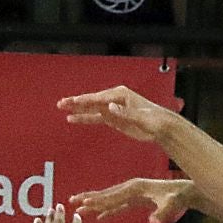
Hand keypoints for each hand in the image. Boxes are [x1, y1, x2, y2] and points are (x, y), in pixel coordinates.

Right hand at [58, 85, 183, 143]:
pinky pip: (95, 118)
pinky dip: (84, 118)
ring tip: (62, 108)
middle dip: (76, 102)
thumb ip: (125, 113)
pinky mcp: (113, 119)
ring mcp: (112, 109)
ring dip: (77, 109)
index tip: (72, 102)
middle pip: (91, 100)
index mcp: (121, 95)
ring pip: (91, 108)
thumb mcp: (141, 117)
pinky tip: (72, 119)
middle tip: (60, 103)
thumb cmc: (155, 120)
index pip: (98, 98)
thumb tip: (109, 107)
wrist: (162, 127)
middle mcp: (114, 99)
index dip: (84, 100)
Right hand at [68, 177, 193, 222]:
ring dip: (95, 204)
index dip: (99, 200)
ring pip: (110, 199)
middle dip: (89, 199)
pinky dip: (108, 210)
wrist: (186, 191)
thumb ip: (162, 214)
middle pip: (106, 194)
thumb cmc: (179, 197)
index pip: (113, 195)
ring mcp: (133, 193)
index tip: (84, 203)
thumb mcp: (172, 205)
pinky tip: (99, 217)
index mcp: (136, 188)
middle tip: (71, 202)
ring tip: (79, 208)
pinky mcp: (136, 200)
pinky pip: (118, 205)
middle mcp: (131, 188)